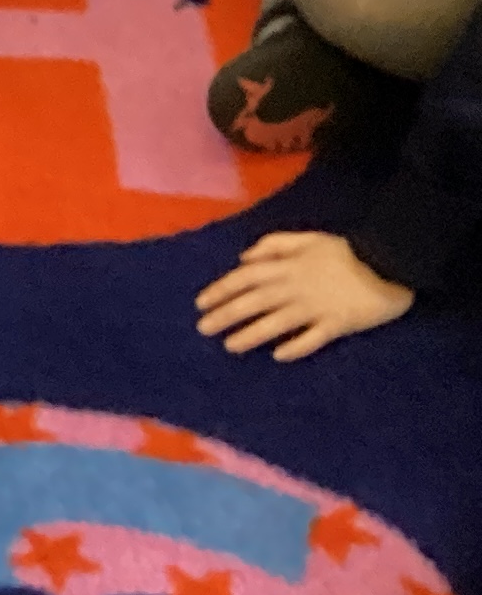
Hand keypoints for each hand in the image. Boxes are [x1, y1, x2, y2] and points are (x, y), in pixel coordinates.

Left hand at [196, 232, 414, 361]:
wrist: (394, 260)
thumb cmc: (348, 251)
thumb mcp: (309, 239)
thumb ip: (275, 245)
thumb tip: (243, 258)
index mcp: (290, 265)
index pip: (246, 277)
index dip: (221, 289)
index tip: (201, 303)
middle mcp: (297, 287)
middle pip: (255, 301)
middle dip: (226, 315)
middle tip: (203, 329)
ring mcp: (317, 307)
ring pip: (277, 322)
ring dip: (251, 334)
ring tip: (230, 346)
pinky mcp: (338, 323)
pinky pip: (313, 338)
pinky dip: (296, 347)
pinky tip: (279, 355)